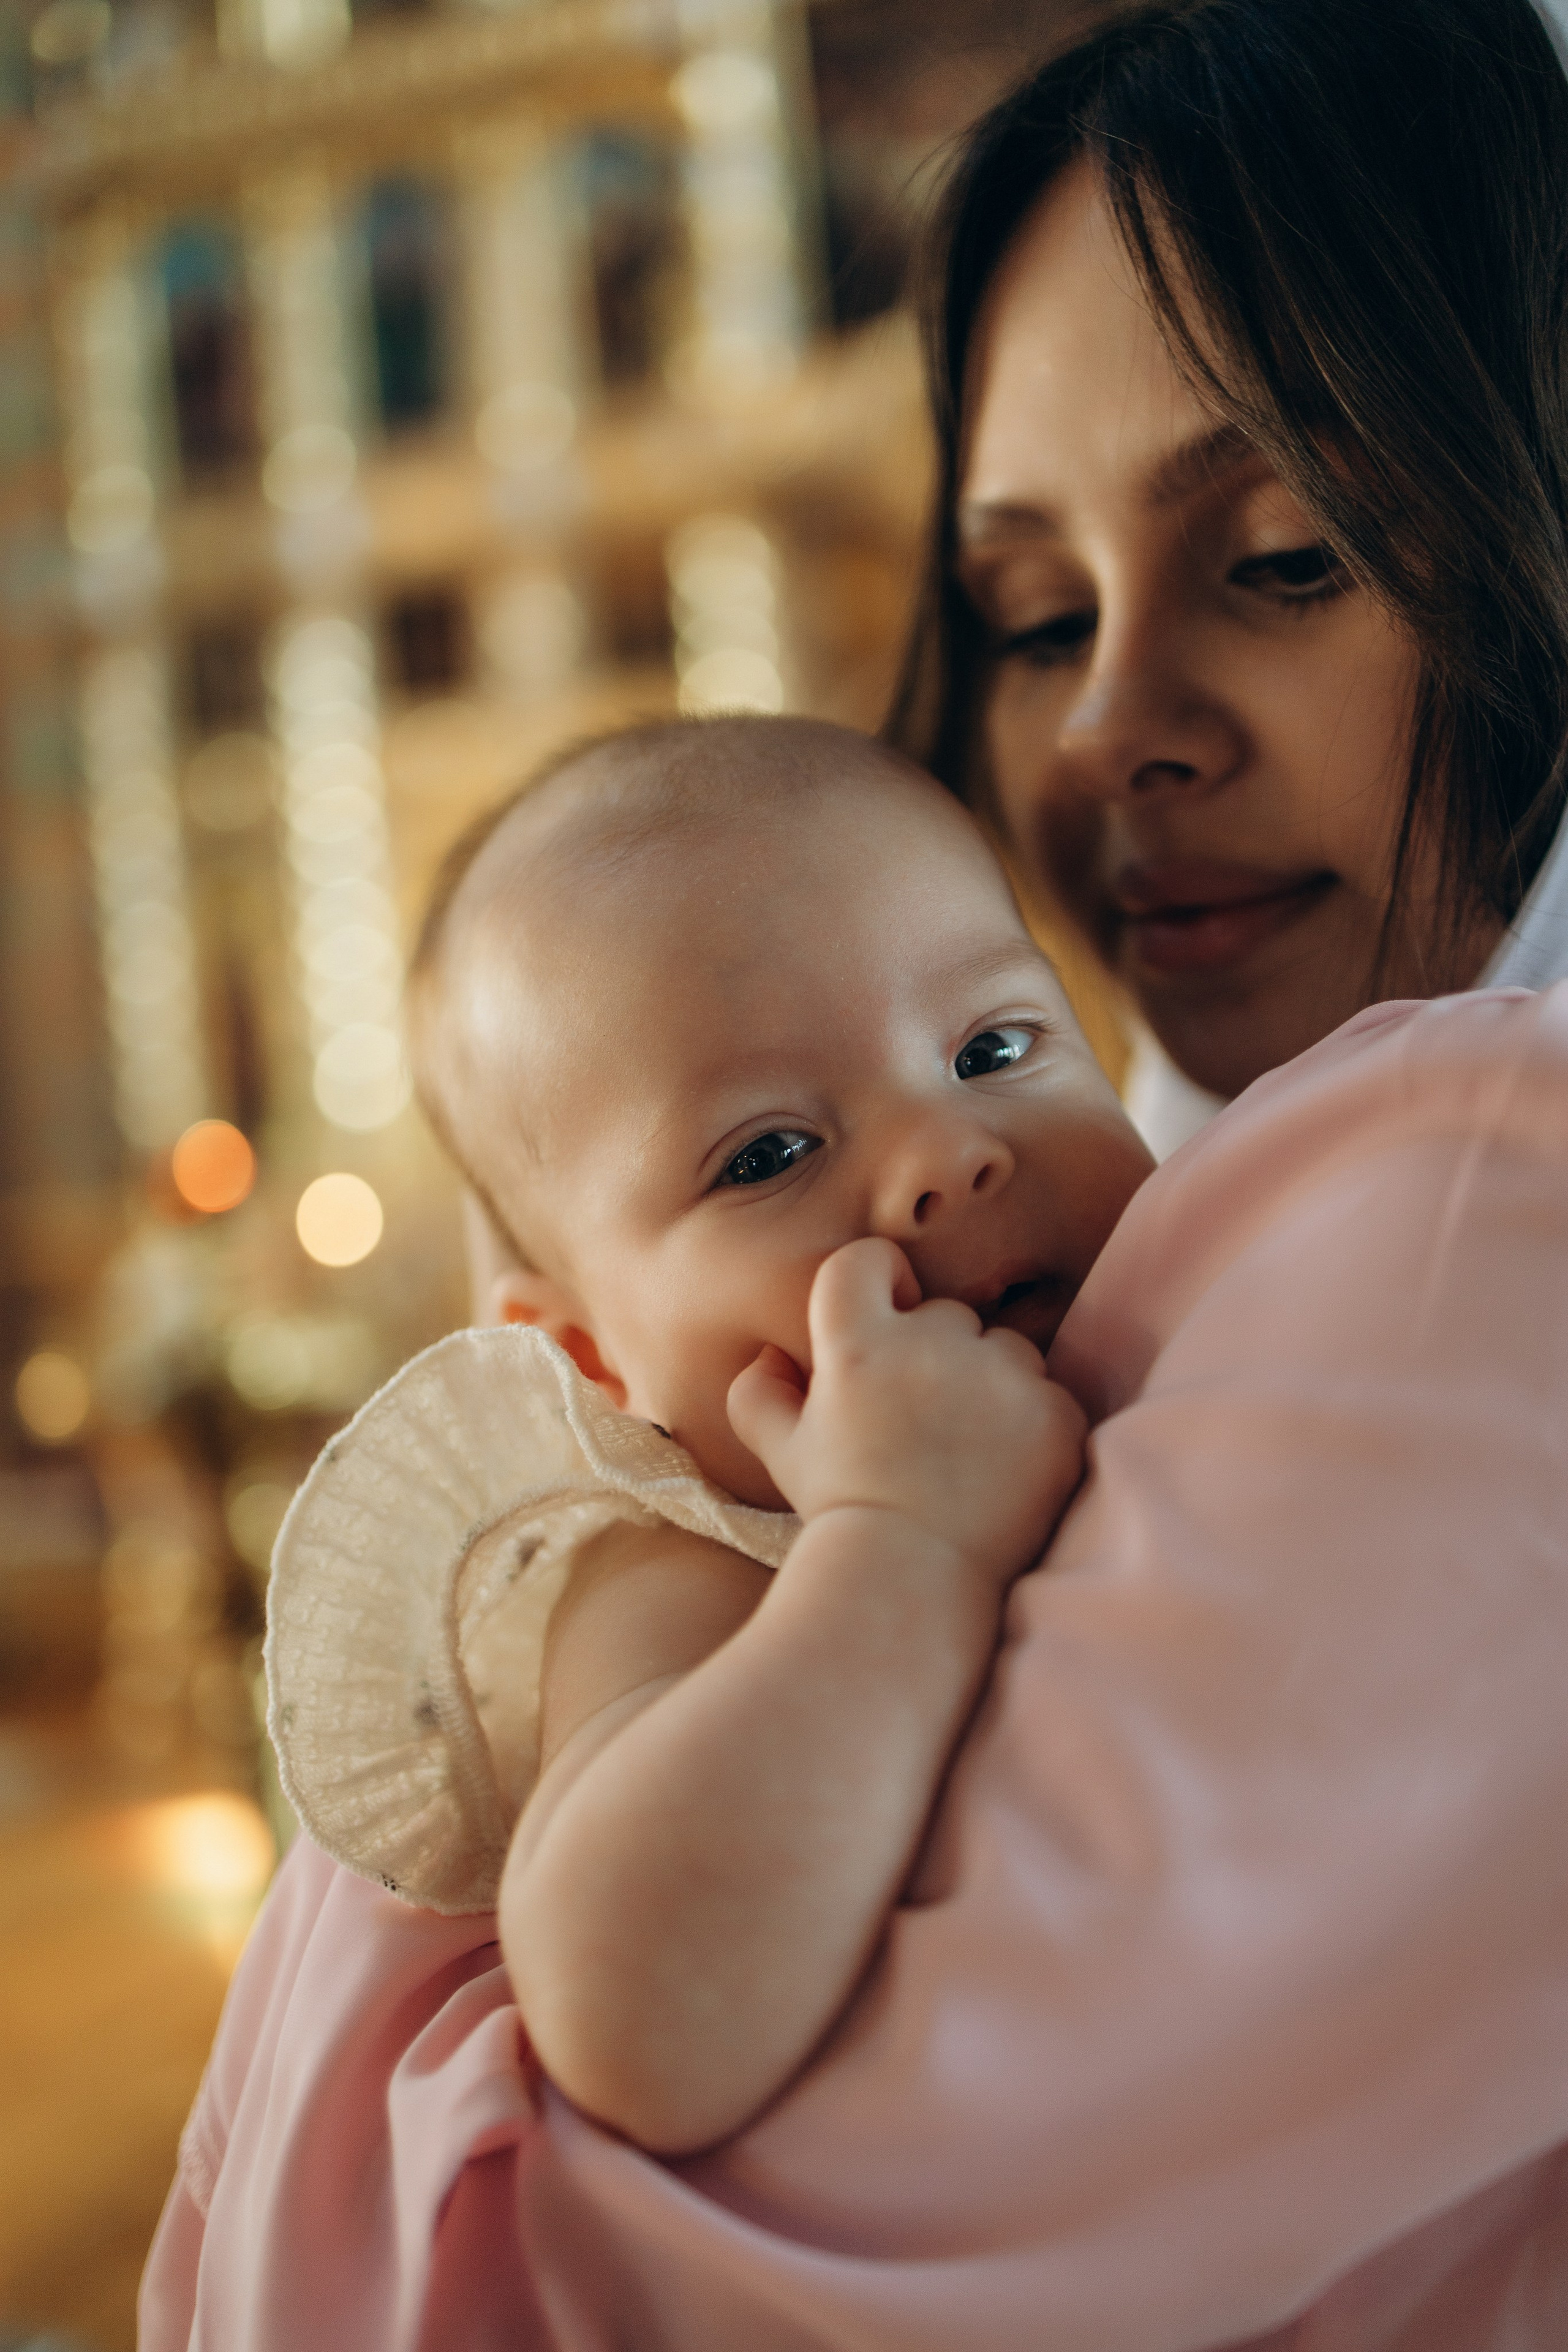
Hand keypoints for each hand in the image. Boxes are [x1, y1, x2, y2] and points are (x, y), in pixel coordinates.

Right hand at [728, 1237, 1086, 1589]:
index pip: (867, 1260)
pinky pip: (1048, 1393)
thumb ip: (759, 1392)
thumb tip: (772, 1355)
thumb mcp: (780, 1453)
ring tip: (966, 1448)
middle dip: (935, 1353)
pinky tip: (1004, 1470)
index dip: (877, 1281)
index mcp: (858, 1345)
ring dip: (990, 1381)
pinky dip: (1032, 1424)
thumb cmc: (842, 1513)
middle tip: (921, 1420)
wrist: (913, 1581)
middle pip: (945, 1314)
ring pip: (1003, 1348)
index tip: (886, 1318)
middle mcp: (932, 1347)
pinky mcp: (1054, 1415)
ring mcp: (1000, 1379)